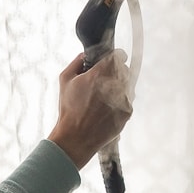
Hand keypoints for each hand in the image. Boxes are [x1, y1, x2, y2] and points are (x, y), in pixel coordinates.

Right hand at [48, 50, 132, 169]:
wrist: (77, 137)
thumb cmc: (69, 109)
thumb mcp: (65, 80)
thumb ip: (77, 62)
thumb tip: (86, 55)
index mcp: (100, 74)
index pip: (118, 56)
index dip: (115, 56)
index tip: (111, 60)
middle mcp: (115, 84)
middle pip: (125, 69)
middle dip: (116, 71)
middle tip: (105, 80)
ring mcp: (124, 98)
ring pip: (128, 84)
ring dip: (120, 86)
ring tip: (105, 96)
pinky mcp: (128, 111)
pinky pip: (128, 99)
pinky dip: (120, 100)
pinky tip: (107, 107)